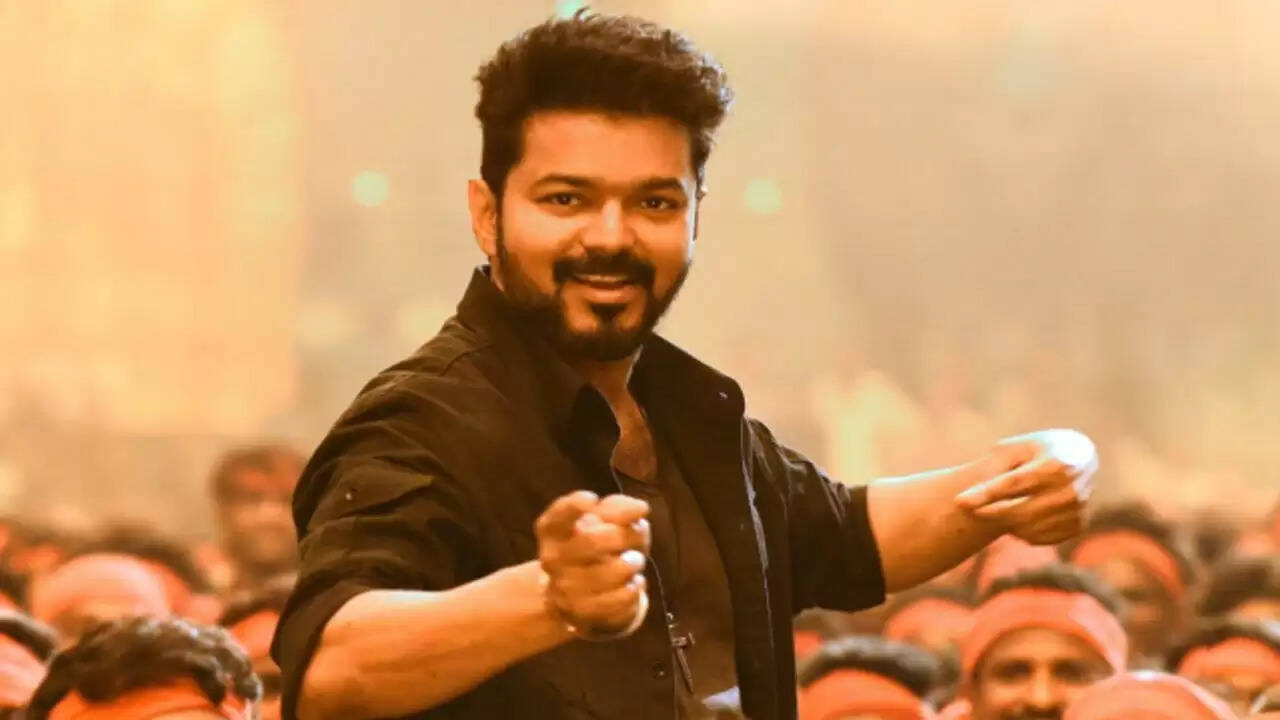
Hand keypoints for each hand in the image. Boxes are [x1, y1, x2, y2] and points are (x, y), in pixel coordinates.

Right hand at [534, 490, 650, 634]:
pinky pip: (619, 599)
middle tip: (637, 535)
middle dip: (623, 535)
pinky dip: (634, 589)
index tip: (593, 499)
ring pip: (609, 572)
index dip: (574, 505)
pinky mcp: (582, 614)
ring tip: (635, 562)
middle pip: (591, 540)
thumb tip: (640, 508)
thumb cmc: (598, 547)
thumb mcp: (606, 521)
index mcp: (552, 531)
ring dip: (632, 564)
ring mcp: (565, 589)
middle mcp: (552, 559)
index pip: (557, 516)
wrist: (583, 596)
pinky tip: (633, 583)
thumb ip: (620, 507)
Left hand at [955, 429, 1097, 543]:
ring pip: (1027, 528)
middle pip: (1020, 512)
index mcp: (1058, 463)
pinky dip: (1020, 531)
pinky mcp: (1078, 526)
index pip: (1014, 484)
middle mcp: (1073, 490)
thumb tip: (973, 495)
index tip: (958, 502)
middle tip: (967, 507)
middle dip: (989, 512)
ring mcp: (1078, 511)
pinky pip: (1038, 538)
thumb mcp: (1019, 446)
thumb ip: (997, 463)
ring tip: (995, 506)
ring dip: (1004, 521)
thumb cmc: (1039, 450)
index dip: (985, 494)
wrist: (1079, 458)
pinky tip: (1016, 516)